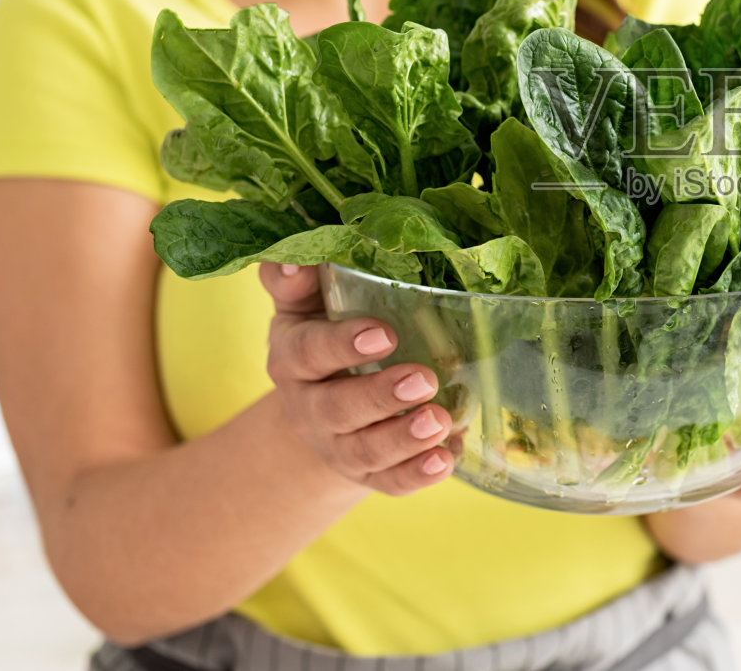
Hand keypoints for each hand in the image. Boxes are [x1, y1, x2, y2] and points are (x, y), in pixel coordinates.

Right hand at [259, 262, 458, 496]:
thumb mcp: (305, 302)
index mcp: (294, 357)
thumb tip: (297, 259)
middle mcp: (310, 407)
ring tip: (440, 422)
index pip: (310, 353)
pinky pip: (390, 482)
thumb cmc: (322, 333)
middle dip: (381, 396)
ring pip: (366, 450)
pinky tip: (446, 459)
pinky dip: (418, 474)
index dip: (343, 345)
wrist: (318, 406)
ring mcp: (338, 446)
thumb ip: (296, 279)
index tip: (384, 333)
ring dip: (403, 439)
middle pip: (338, 408)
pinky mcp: (368, 474)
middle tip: (423, 380)